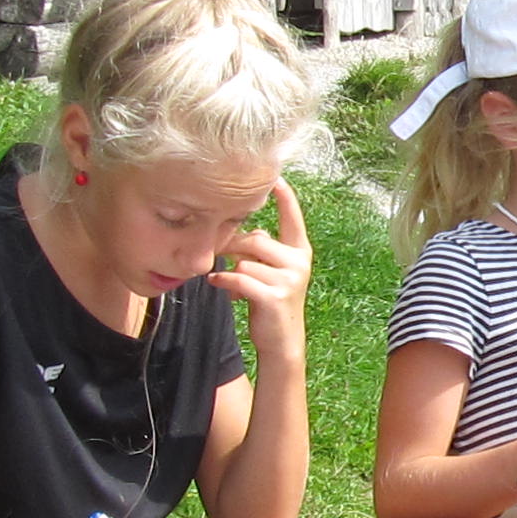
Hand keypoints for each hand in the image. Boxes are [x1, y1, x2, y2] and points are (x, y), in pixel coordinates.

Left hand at [209, 177, 313, 357]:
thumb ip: (263, 249)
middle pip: (256, 239)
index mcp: (300, 251)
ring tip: (224, 280)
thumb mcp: (272, 271)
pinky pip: (240, 278)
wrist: (281, 341)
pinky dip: (224, 281)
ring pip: (246, 260)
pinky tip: (217, 285)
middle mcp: (299, 262)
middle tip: (216, 253)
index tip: (275, 176)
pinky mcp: (275, 297)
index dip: (284, 196)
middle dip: (232, 246)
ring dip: (229, 270)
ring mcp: (290, 280)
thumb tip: (243, 232)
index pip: (292, 217)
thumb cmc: (270, 301)